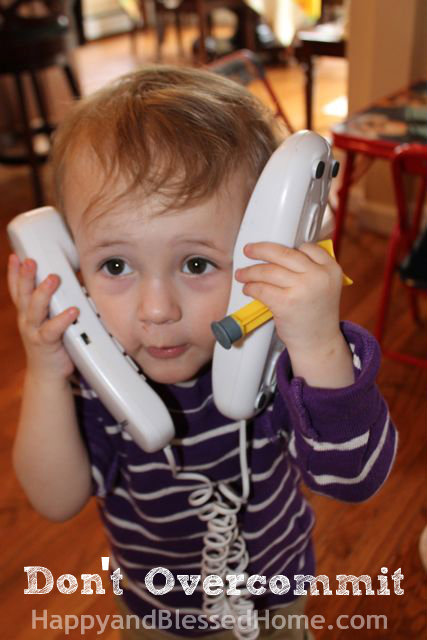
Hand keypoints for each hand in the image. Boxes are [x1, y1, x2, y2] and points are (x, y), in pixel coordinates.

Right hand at [7, 254, 79, 379]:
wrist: (46, 374)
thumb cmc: (50, 343)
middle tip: (30, 260)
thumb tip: (63, 280)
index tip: (15, 256)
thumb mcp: (45, 319)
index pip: (17, 289)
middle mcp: (26, 320)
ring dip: (43, 293)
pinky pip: (53, 330)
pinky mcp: (46, 344)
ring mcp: (34, 332)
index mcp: (25, 312)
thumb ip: (50, 303)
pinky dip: (63, 319)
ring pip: (35, 310)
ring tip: (53, 279)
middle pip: (23, 295)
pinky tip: (73, 310)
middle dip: (26, 276)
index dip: (14, 272)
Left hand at [235, 242, 349, 372]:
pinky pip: (261, 288)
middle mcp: (319, 276)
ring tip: (242, 274)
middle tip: (249, 250)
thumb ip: (312, 269)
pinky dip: (251, 287)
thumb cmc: (316, 314)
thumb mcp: (326, 286)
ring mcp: (303, 289)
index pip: (307, 247)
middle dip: (261, 250)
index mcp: (331, 269)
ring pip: (268, 271)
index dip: (288, 246)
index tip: (274, 249)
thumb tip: (280, 253)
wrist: (318, 343)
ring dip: (250, 271)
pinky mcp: (286, 303)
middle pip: (283, 254)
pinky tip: (248, 289)